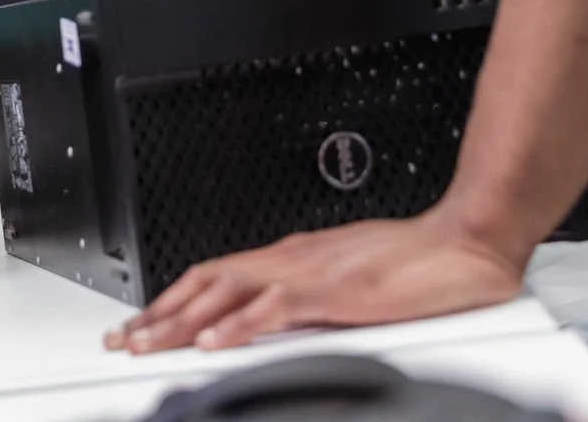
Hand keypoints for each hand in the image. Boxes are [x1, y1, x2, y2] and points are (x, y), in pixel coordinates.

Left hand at [102, 208, 524, 353]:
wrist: (466, 243)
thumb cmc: (419, 265)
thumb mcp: (350, 285)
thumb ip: (311, 304)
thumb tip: (276, 326)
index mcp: (294, 258)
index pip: (217, 276)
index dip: (173, 302)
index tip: (142, 325)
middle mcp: (293, 259)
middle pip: (207, 282)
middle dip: (160, 313)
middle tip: (122, 340)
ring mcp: (312, 272)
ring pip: (227, 291)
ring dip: (181, 320)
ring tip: (147, 345)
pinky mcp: (337, 290)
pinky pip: (276, 306)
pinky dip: (239, 325)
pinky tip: (214, 343)